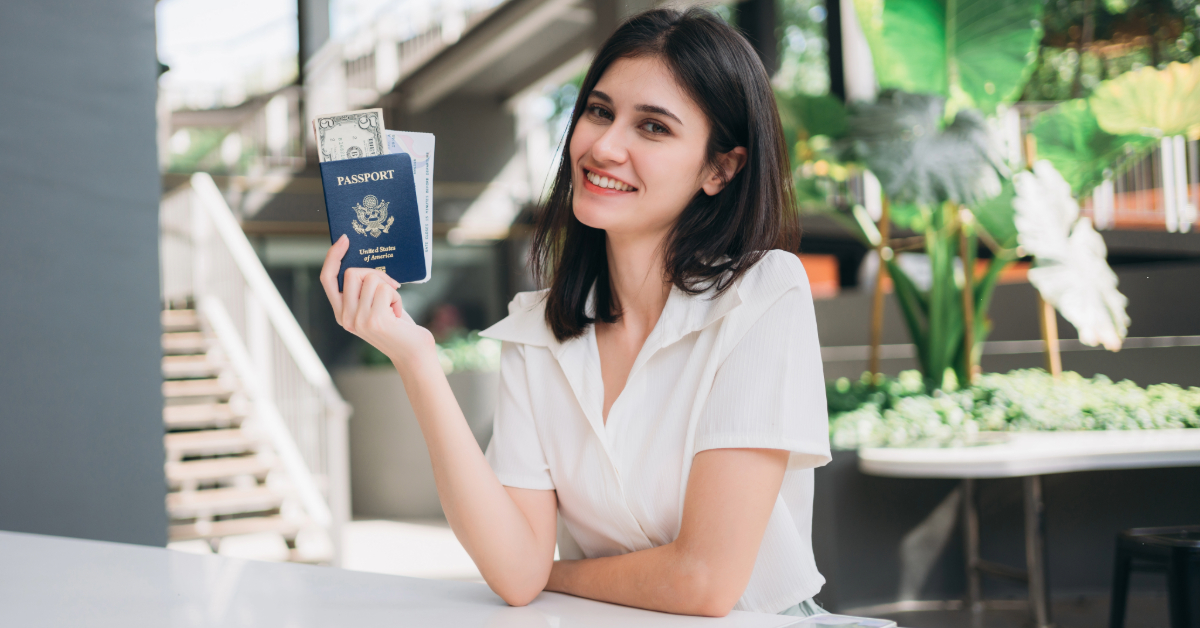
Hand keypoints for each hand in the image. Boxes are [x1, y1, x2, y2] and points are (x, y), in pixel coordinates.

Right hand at [319, 235, 434, 370]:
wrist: (413, 353)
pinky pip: (386, 289)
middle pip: (352, 273)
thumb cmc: (397, 326)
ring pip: (372, 279)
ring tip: (393, 307)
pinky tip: (397, 314)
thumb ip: (363, 290)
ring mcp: (358, 320)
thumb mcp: (374, 306)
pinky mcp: (374, 320)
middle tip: (390, 286)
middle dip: (375, 273)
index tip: (344, 240)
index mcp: (341, 313)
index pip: (327, 279)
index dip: (333, 257)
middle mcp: (345, 317)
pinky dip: (397, 297)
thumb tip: (366, 264)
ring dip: (389, 288)